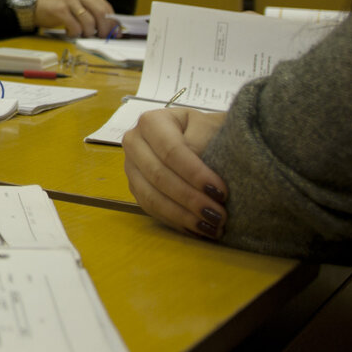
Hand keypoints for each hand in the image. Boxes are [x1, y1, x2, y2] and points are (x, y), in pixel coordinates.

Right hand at [34, 0, 113, 36]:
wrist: (32, 6)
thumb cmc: (56, 7)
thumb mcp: (76, 2)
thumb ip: (91, 10)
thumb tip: (109, 26)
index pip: (106, 6)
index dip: (112, 22)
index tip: (115, 33)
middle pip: (101, 13)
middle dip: (104, 29)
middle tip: (100, 37)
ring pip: (89, 22)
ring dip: (88, 33)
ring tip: (82, 34)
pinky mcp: (59, 9)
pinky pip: (75, 26)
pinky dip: (75, 33)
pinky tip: (70, 32)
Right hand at [123, 107, 229, 238]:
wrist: (202, 137)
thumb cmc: (208, 131)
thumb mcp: (210, 128)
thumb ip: (203, 142)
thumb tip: (197, 164)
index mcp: (151, 121)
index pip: (170, 151)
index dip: (195, 174)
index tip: (221, 192)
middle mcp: (133, 142)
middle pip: (158, 176)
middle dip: (190, 199)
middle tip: (219, 216)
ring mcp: (131, 167)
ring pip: (151, 197)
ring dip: (183, 216)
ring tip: (211, 228)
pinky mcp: (135, 187)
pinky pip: (150, 209)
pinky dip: (175, 221)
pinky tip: (197, 230)